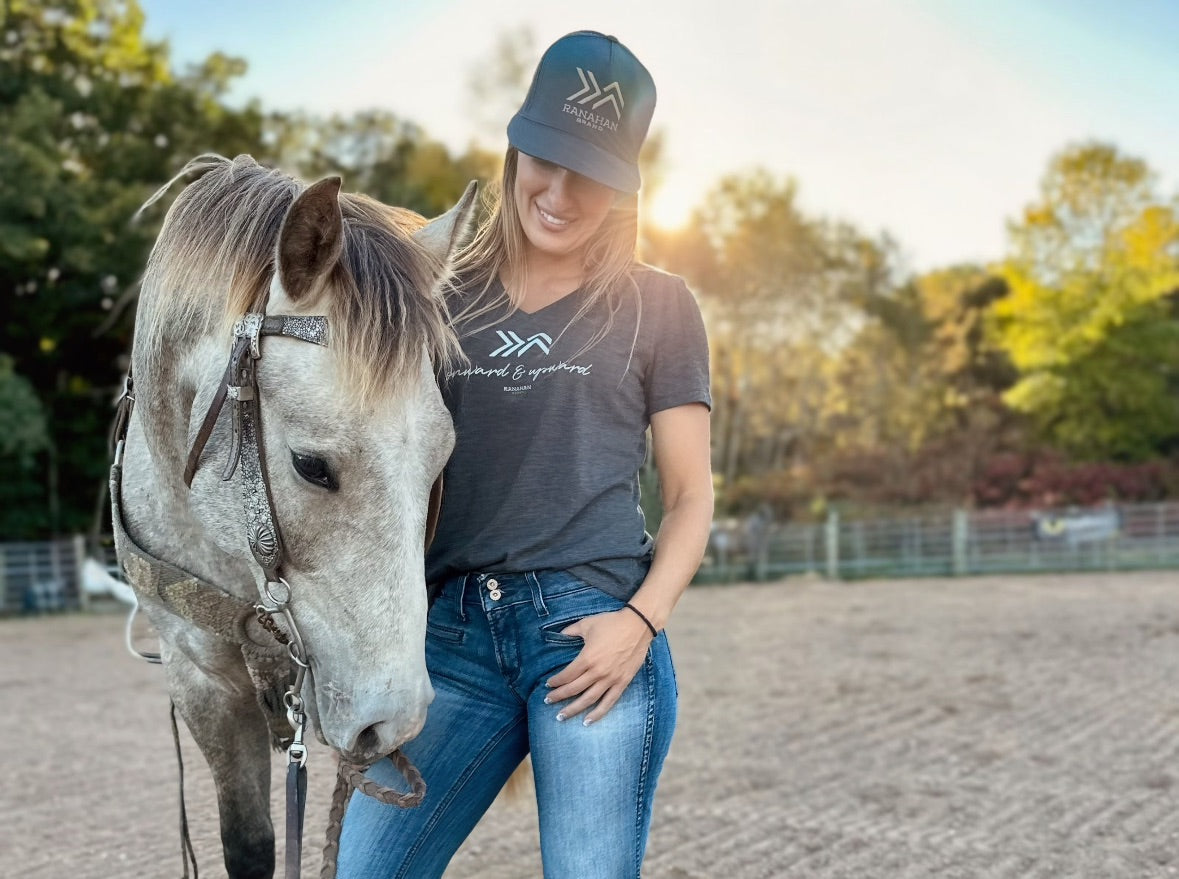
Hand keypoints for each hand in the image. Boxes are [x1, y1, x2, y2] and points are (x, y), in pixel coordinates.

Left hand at [544, 607, 653, 724]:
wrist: (639, 626)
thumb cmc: (611, 623)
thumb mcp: (587, 624)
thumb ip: (570, 631)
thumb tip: (558, 635)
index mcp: (587, 658)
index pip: (567, 675)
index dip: (556, 681)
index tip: (548, 685)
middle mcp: (597, 672)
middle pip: (574, 689)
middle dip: (559, 697)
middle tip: (547, 701)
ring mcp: (611, 679)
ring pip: (588, 700)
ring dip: (573, 709)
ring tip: (561, 717)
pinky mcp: (622, 683)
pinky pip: (609, 702)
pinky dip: (598, 713)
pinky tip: (587, 721)